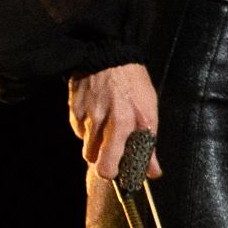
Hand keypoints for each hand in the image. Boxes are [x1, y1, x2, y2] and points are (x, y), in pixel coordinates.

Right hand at [68, 61, 159, 180]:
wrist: (108, 54)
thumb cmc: (132, 83)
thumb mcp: (149, 112)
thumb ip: (149, 146)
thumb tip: (153, 173)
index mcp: (121, 125)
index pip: (107, 167)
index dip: (113, 173)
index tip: (121, 170)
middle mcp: (99, 123)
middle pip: (92, 160)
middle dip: (102, 159)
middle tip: (114, 149)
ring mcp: (83, 116)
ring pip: (85, 145)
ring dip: (96, 142)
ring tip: (107, 126)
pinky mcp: (73, 110)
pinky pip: (79, 129)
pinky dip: (88, 128)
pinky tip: (97, 114)